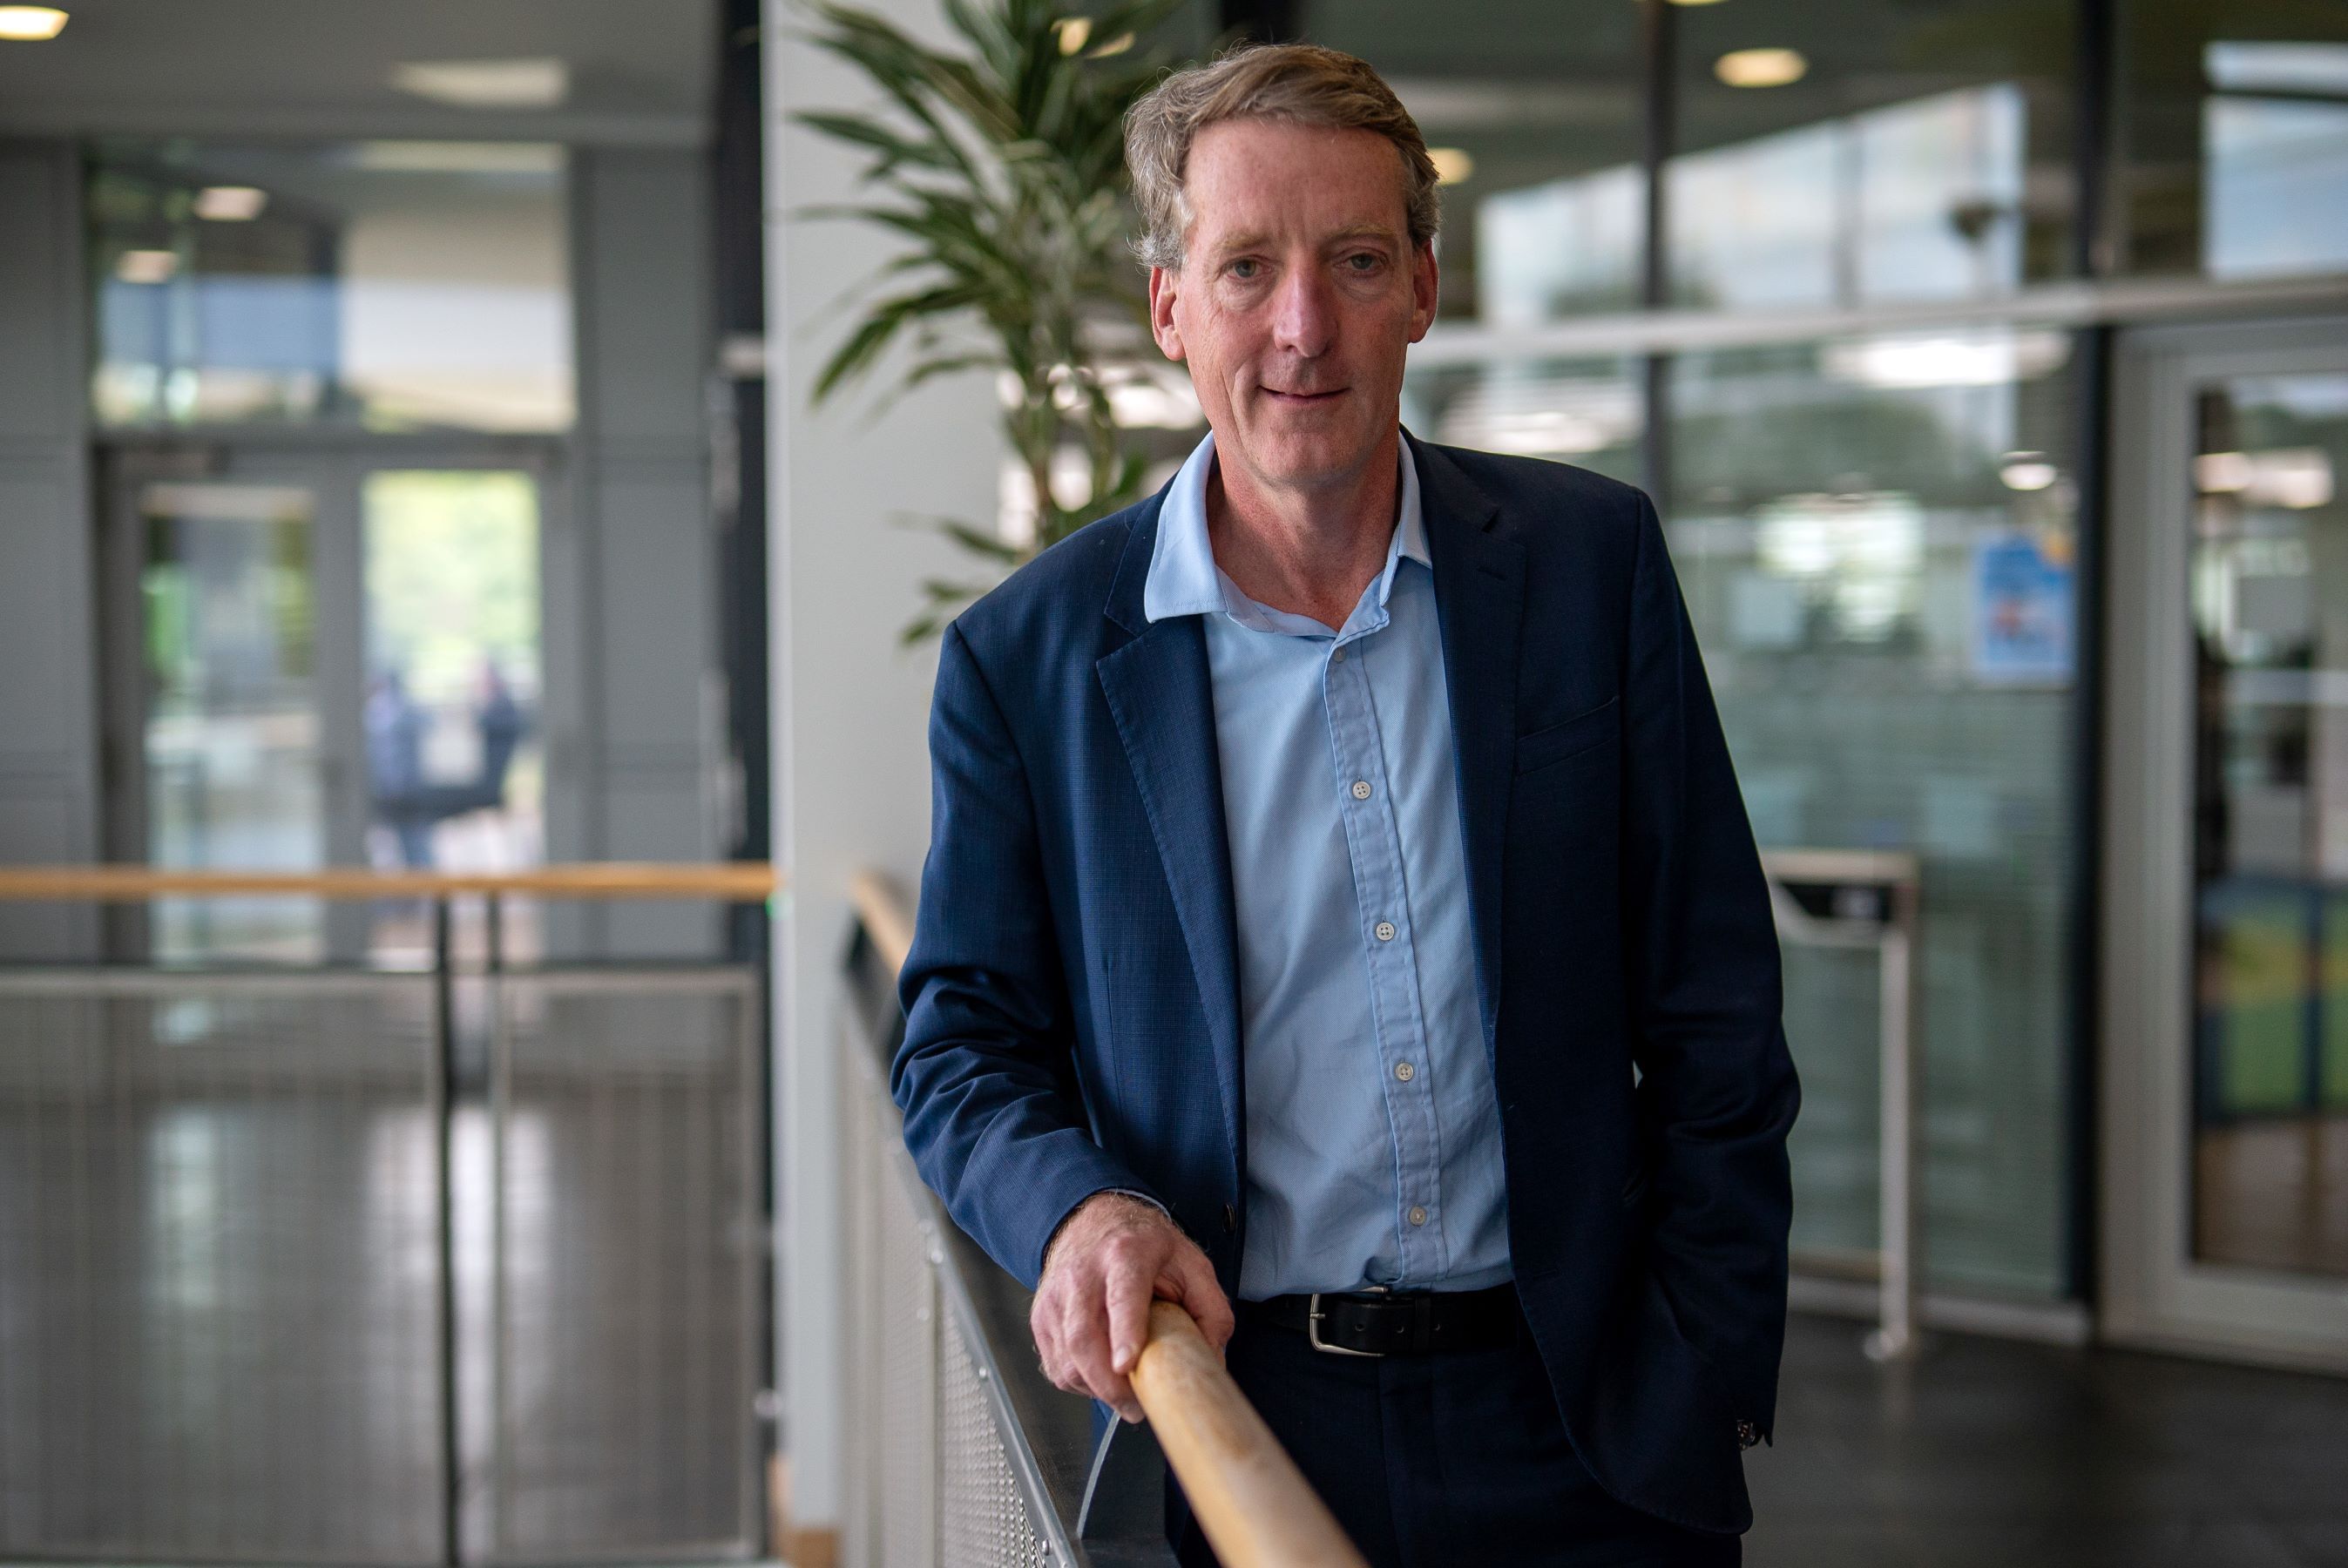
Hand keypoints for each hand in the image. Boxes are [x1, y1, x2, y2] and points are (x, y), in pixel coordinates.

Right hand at [1031, 1192, 1234, 1421]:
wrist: (1094, 1220)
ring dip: (1095, 1387)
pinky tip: (1100, 1375)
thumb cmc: (1143, 1245)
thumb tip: (1212, 1360)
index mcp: (1126, 1254)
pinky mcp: (1041, 1316)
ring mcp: (1056, 1295)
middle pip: (1083, 1336)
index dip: (1124, 1332)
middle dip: (1108, 1383)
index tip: (1127, 1365)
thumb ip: (1211, 1310)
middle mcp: (1083, 1273)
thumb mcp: (1190, 1263)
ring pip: (1066, 1357)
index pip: (1121, 1296)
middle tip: (1136, 1405)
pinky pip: (1055, 1365)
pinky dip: (1079, 1382)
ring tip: (1124, 1390)